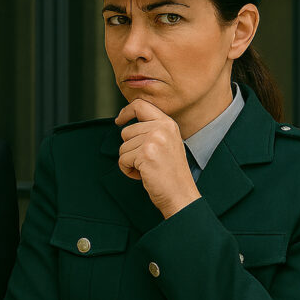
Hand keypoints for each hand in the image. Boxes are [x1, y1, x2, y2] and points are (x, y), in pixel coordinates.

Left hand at [115, 100, 199, 217]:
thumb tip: (125, 125)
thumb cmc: (171, 173)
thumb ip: (152, 131)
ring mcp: (154, 140)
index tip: (119, 120)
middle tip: (146, 161)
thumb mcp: (167, 143)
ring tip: (147, 168)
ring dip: (130, 161)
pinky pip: (122, 160)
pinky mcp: (145, 154)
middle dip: (130, 149)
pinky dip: (128, 170)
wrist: (180, 194)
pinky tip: (143, 175)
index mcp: (168, 124)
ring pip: (123, 147)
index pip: (141, 105)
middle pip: (126, 132)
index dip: (126, 111)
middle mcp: (162, 128)